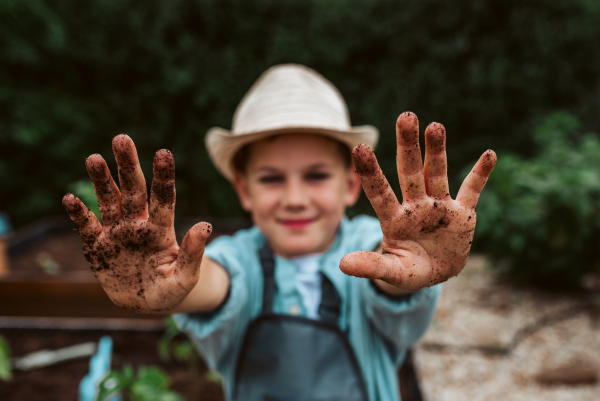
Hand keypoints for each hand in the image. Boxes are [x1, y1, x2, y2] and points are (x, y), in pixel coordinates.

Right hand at [62, 135, 211, 312]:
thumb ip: (193, 253)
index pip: (163, 198)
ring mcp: (116, 234)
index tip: (163, 152)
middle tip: (122, 139)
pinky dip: (78, 214)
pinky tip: (69, 199)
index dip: (163, 176)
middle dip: (127, 165)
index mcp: (161, 230)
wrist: (146, 305)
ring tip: (94, 158)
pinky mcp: (97, 247)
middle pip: (132, 190)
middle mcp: (138, 225)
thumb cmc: (170, 290)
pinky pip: (87, 227)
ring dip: (101, 181)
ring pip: (108, 201)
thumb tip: (206, 226)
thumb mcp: (185, 277)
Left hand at [340, 112, 495, 291]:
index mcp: (394, 219)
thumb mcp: (392, 272)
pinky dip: (481, 174)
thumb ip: (371, 265)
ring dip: (437, 151)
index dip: (371, 172)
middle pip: (409, 171)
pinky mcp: (462, 213)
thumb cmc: (408, 270)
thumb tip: (342, 264)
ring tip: (434, 126)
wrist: (435, 272)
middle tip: (405, 116)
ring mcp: (439, 206)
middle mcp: (415, 206)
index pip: (379, 192)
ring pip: (436, 173)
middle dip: (407, 145)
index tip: (360, 148)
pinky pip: (472, 190)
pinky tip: (489, 155)